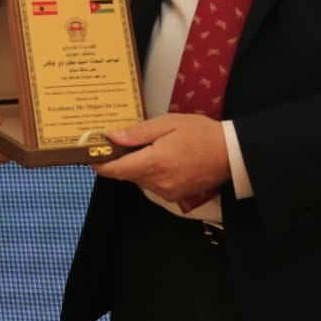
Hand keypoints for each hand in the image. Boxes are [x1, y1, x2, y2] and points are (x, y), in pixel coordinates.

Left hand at [93, 113, 229, 203]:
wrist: (230, 154)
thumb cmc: (200, 133)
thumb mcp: (169, 123)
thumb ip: (139, 133)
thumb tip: (112, 138)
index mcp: (154, 162)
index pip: (116, 170)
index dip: (100, 164)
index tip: (90, 154)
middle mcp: (158, 182)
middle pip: (126, 174)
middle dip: (119, 160)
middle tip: (116, 142)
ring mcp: (167, 192)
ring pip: (139, 180)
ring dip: (135, 166)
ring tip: (143, 147)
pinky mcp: (174, 196)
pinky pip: (152, 184)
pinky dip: (149, 172)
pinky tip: (158, 157)